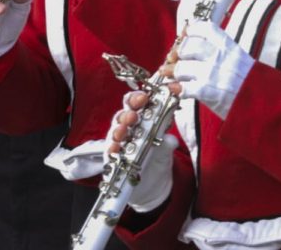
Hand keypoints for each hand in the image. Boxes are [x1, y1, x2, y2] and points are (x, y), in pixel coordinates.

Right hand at [105, 92, 177, 211]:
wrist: (152, 186)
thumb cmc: (156, 161)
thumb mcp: (165, 151)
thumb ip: (166, 143)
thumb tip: (170, 139)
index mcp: (141, 121)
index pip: (138, 104)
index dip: (142, 97)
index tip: (150, 94)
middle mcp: (128, 129)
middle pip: (124, 113)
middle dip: (129, 109)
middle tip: (137, 108)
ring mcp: (119, 143)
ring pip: (115, 130)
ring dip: (119, 128)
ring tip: (124, 129)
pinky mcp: (113, 159)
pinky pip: (110, 152)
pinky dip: (112, 149)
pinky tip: (114, 149)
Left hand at [172, 20, 254, 119]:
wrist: (272, 107)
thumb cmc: (255, 86)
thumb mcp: (242, 62)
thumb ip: (222, 54)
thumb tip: (193, 50)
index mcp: (230, 47)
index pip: (205, 28)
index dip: (190, 30)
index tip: (183, 36)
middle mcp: (221, 57)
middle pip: (187, 46)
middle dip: (176, 53)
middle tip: (172, 59)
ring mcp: (214, 73)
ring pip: (181, 67)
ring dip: (172, 72)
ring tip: (169, 75)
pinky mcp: (209, 91)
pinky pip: (184, 87)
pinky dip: (176, 89)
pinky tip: (174, 90)